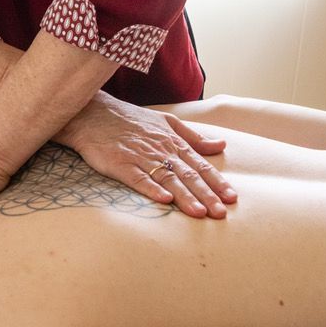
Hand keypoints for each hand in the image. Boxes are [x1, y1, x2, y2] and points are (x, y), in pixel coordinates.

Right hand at [55, 92, 236, 217]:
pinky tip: (163, 200)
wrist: (93, 113)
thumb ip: (193, 137)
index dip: (216, 182)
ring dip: (185, 196)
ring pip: (167, 179)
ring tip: (199, 213)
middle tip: (221, 213)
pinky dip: (151, 189)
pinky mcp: (120, 164)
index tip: (232, 198)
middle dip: (206, 195)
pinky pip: (138, 178)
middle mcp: (161, 150)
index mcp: (173, 142)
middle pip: (187, 175)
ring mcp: (140, 157)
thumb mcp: (166, 122)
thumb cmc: (131, 119)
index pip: (200, 165)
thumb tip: (221, 145)